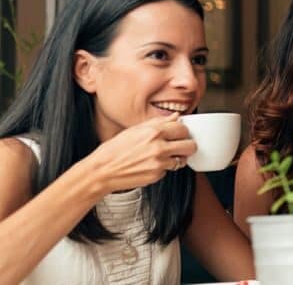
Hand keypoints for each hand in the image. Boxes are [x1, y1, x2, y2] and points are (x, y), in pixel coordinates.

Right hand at [82, 115, 196, 193]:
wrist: (102, 171)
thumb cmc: (114, 150)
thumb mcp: (134, 130)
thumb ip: (158, 122)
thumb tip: (175, 116)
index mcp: (153, 132)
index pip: (183, 128)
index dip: (182, 131)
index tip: (179, 133)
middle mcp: (159, 146)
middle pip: (190, 145)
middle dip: (187, 145)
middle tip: (180, 145)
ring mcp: (159, 162)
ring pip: (183, 159)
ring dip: (178, 158)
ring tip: (166, 156)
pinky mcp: (157, 175)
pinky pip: (169, 170)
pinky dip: (164, 167)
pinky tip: (152, 164)